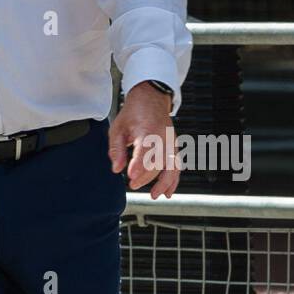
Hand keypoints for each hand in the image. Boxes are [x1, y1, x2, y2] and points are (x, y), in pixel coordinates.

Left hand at [108, 82, 180, 198]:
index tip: (131, 176)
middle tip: (132, 184)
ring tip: (154, 195)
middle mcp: (162, 136)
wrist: (152, 98)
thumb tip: (116, 168)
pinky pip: (177, 165)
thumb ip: (116, 148)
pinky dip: (174, 180)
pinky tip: (168, 192)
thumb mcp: (118, 127)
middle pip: (157, 162)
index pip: (145, 150)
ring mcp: (171, 141)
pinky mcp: (175, 145)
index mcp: (147, 129)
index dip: (139, 164)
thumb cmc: (134, 112)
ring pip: (171, 166)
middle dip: (146, 176)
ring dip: (163, 183)